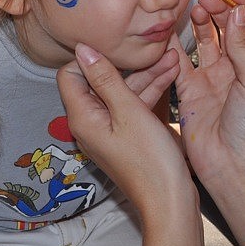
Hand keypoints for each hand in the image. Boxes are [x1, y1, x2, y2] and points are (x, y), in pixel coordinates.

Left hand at [57, 44, 193, 214]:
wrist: (169, 199)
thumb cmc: (150, 160)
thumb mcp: (129, 111)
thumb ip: (106, 78)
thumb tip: (83, 49)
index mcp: (82, 117)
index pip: (70, 75)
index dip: (91, 58)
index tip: (120, 46)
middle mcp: (91, 122)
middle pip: (101, 81)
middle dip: (129, 64)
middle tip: (156, 49)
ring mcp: (111, 128)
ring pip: (123, 91)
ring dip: (147, 74)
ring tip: (174, 57)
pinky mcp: (129, 134)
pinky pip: (135, 105)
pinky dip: (152, 90)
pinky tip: (172, 74)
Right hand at [170, 0, 244, 187]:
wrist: (232, 165)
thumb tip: (239, 12)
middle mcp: (237, 68)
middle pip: (228, 28)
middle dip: (219, 10)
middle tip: (206, 0)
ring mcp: (213, 78)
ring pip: (206, 40)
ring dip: (201, 23)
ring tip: (194, 10)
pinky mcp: (191, 90)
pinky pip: (181, 62)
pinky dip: (175, 46)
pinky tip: (171, 32)